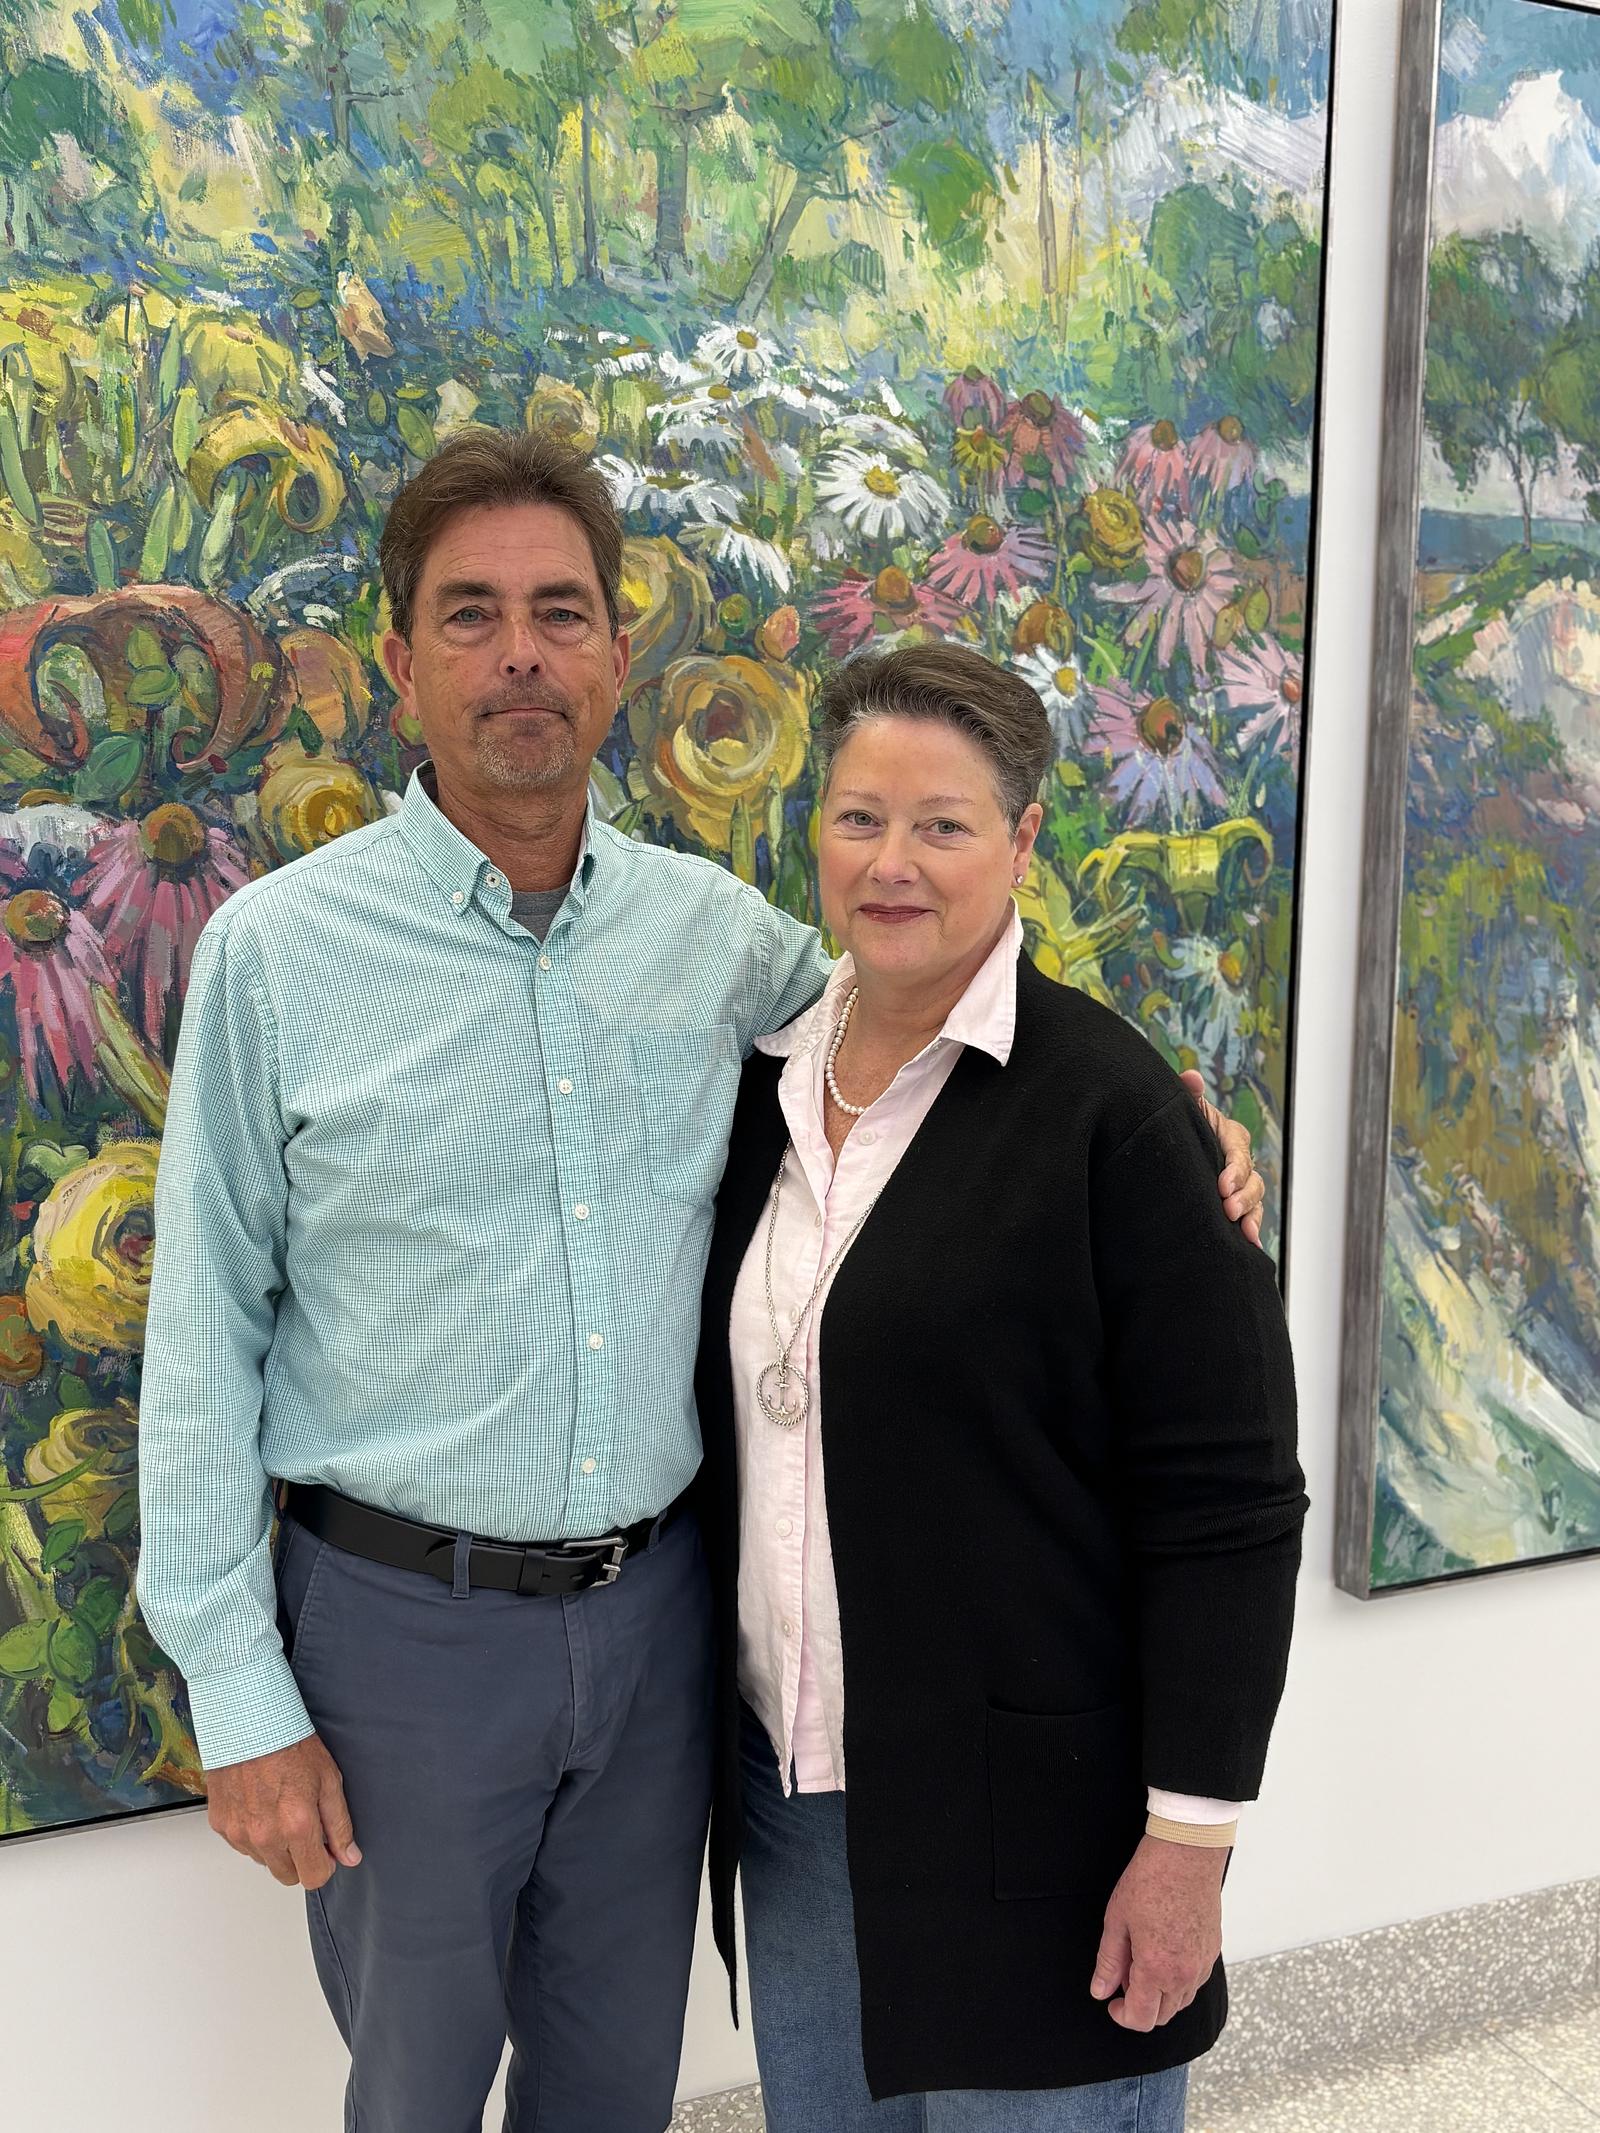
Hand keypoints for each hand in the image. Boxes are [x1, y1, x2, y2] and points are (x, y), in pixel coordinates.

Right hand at [206, 1734, 360, 1889]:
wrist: (249, 1723)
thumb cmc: (290, 1744)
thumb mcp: (329, 1780)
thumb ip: (340, 1825)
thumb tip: (350, 1856)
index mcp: (297, 1826)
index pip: (314, 1877)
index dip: (324, 1865)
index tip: (325, 1851)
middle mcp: (265, 1836)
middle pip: (288, 1875)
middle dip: (301, 1858)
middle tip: (304, 1827)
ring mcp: (239, 1833)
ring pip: (264, 1861)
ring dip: (275, 1846)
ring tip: (280, 1809)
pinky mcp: (221, 1825)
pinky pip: (242, 1845)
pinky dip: (253, 1833)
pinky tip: (260, 1805)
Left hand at [1089, 1834, 1224, 2031]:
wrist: (1186, 1853)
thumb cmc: (1150, 1880)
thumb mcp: (1117, 1920)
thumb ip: (1109, 1962)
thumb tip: (1100, 1991)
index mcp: (1157, 1969)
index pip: (1142, 2018)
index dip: (1123, 2016)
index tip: (1113, 2003)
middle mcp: (1185, 1974)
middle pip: (1163, 2015)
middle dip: (1141, 2007)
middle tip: (1125, 1976)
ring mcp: (1202, 1964)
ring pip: (1181, 2001)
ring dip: (1160, 1994)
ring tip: (1143, 1960)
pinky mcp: (1212, 1950)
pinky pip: (1195, 1981)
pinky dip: (1178, 1980)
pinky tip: (1164, 1952)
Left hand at [1178, 1069, 1262, 1246]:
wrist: (1166, 1150)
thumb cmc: (1177, 1125)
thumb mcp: (1182, 1108)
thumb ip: (1188, 1093)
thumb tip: (1191, 1077)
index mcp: (1229, 1135)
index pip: (1239, 1150)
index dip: (1235, 1169)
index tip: (1223, 1186)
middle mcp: (1238, 1160)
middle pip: (1252, 1178)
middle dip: (1243, 1195)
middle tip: (1230, 1210)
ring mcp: (1239, 1183)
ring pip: (1255, 1198)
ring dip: (1251, 1215)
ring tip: (1243, 1231)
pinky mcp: (1234, 1203)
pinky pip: (1250, 1217)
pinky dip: (1252, 1230)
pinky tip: (1250, 1245)